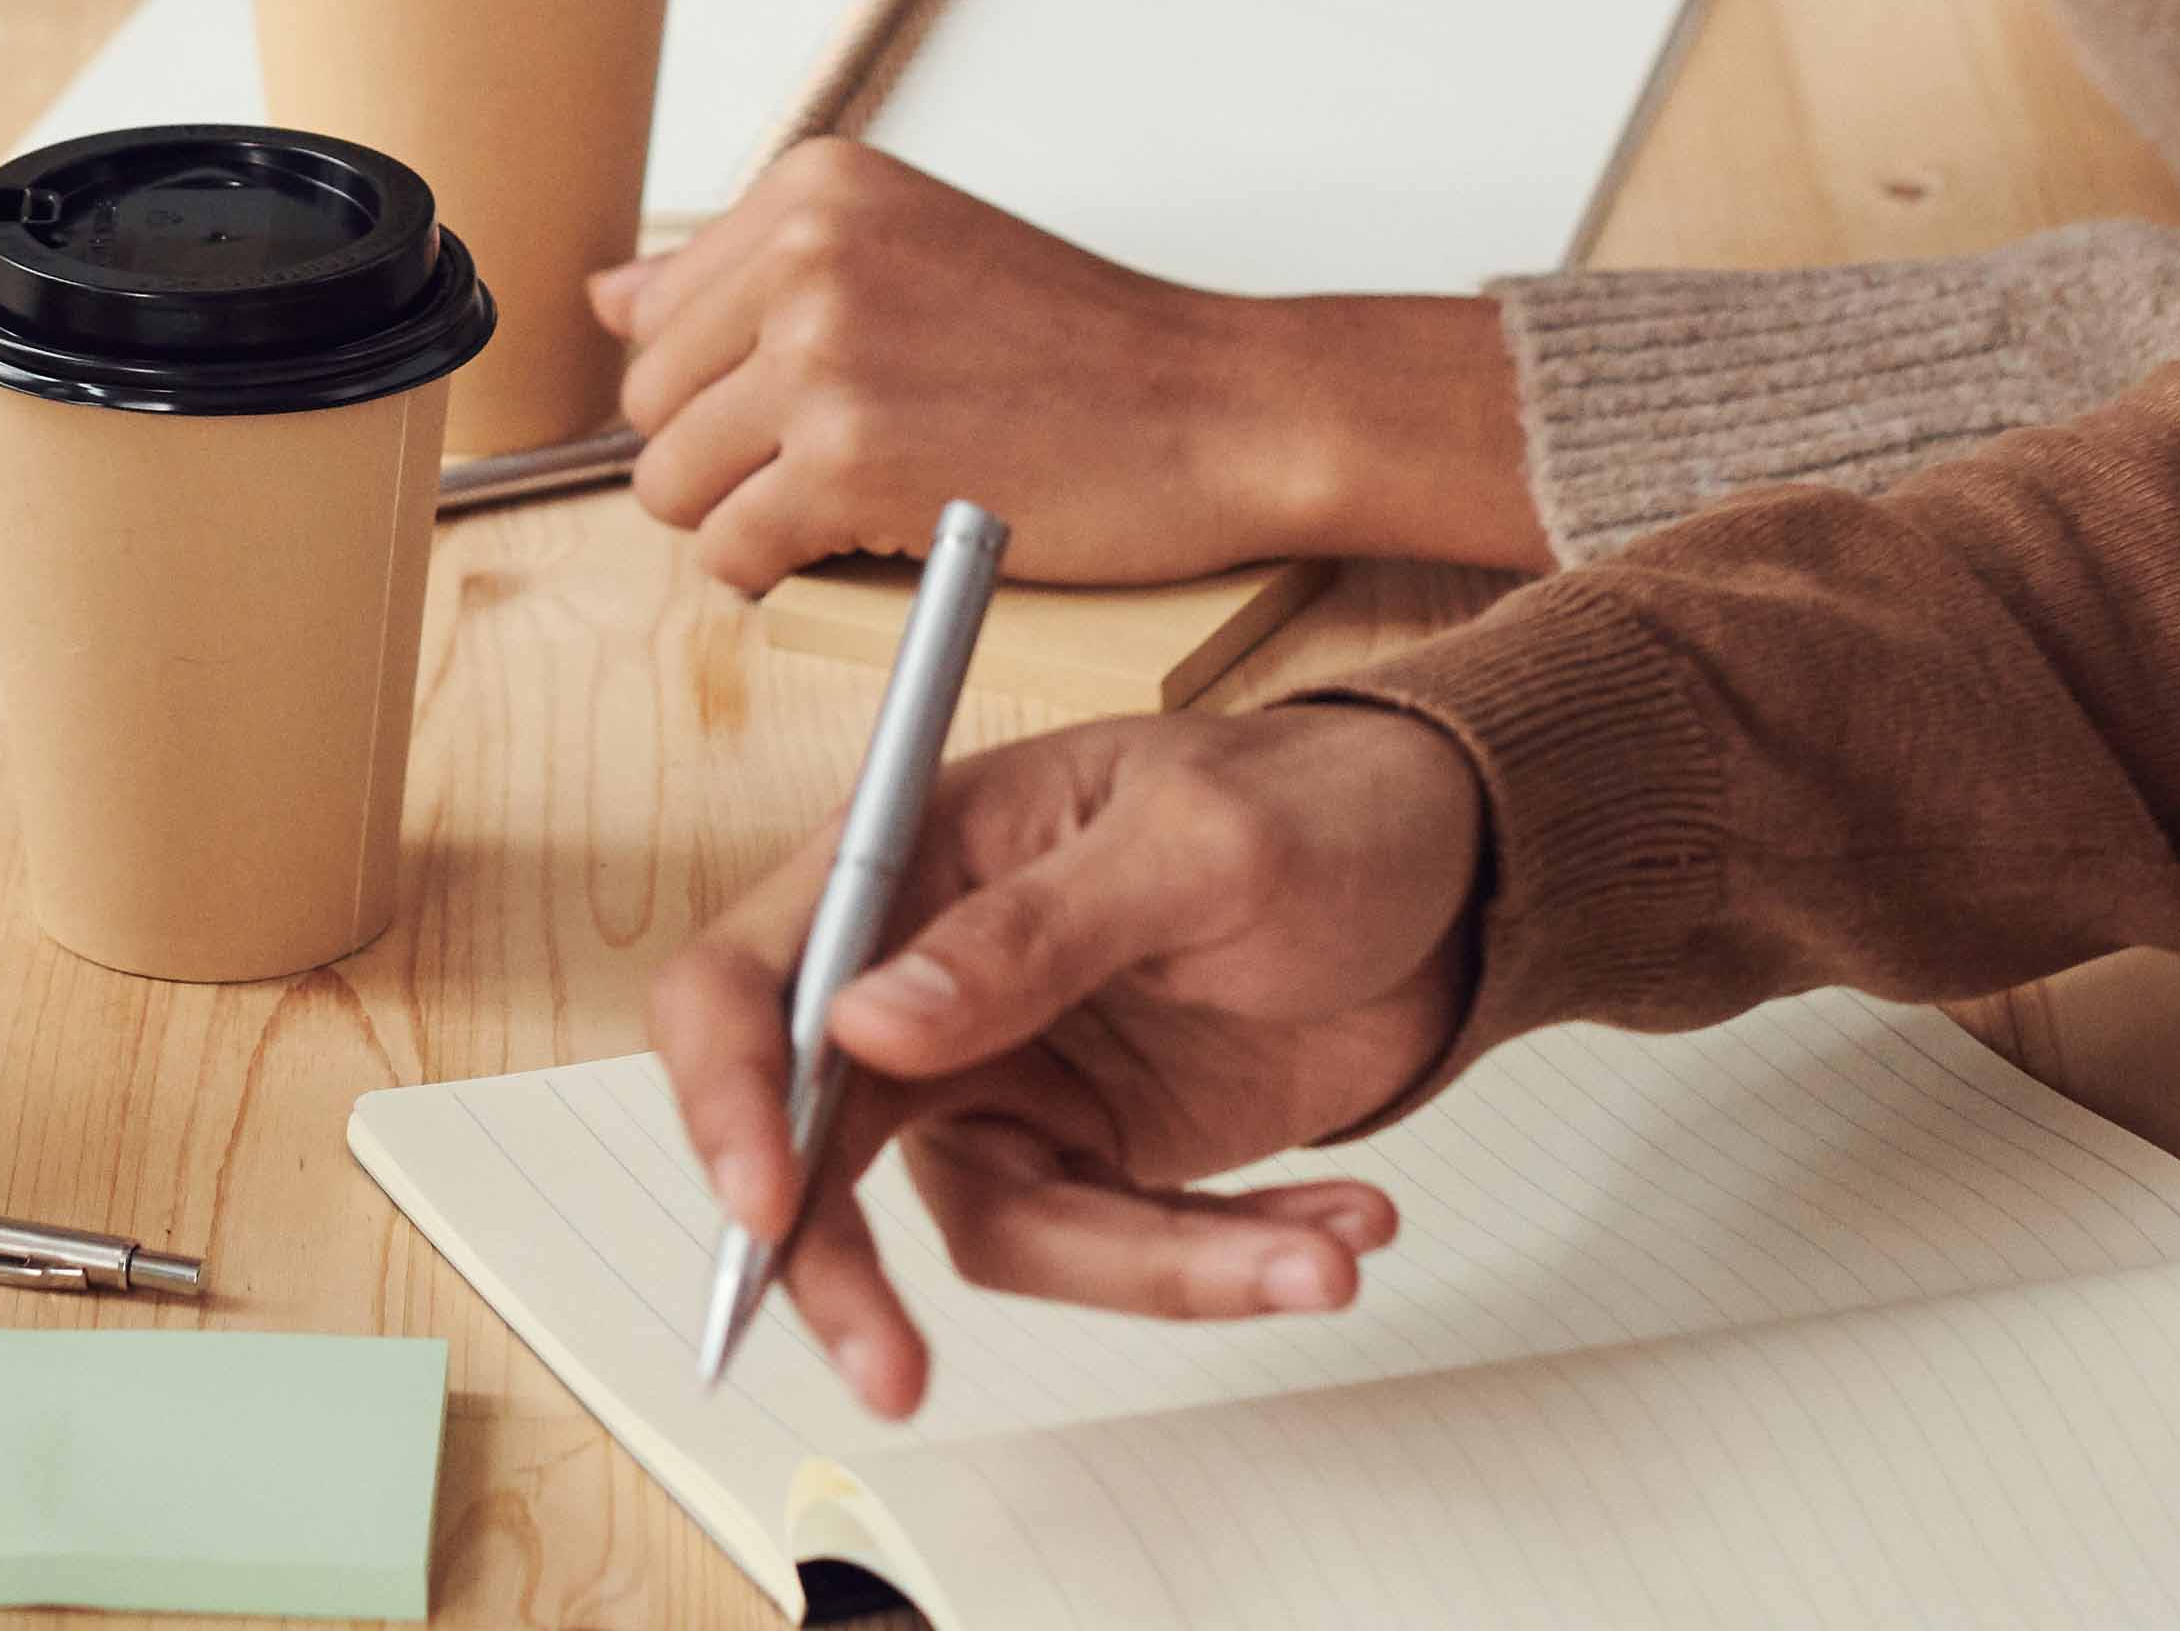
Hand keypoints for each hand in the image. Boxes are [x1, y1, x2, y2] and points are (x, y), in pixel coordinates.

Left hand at [600, 143, 1545, 589]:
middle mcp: (808, 251)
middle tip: (854, 457)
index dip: (732, 382)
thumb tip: (605, 297)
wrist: (1217, 404)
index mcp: (819, 184)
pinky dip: (783, 574)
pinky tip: (874, 539)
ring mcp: (823, 353)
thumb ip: (754, 272)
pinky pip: (729, 555)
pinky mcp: (844, 461)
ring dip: (751, 517)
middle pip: (650, 402)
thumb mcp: (914, 252)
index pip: (660, 312)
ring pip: (669, 486)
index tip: (827, 395)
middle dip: (730, 452)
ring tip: (865, 498)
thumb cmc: (1083, 344)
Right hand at [648, 702, 1488, 1413]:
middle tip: (895, 1378)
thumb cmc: (1320, 800)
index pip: (754, 976)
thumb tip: (864, 1021)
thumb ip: (1035, 928)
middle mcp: (941, 978)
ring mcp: (1017, 1074)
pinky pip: (1118, 1252)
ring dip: (1157, 1267)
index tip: (768, 1206)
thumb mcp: (1200, 842)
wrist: (1451, 871)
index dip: (728, 1096)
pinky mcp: (1102, 1152)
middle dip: (850, 1276)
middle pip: (821, 1147)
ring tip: (1322, 1251)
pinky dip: (1226, 1261)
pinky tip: (1340, 1226)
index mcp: (928, 853)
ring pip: (1001, 1231)